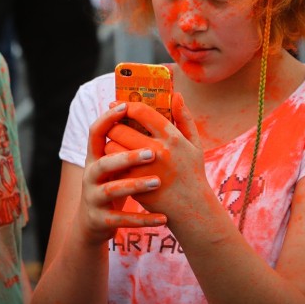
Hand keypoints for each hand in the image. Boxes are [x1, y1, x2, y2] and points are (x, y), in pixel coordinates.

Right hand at [77, 103, 167, 242]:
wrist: (94, 223)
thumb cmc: (115, 183)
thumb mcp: (117, 163)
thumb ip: (130, 140)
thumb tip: (149, 109)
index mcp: (95, 157)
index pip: (95, 132)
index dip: (107, 118)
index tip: (124, 106)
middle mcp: (90, 175)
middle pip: (104, 163)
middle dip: (127, 157)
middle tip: (152, 153)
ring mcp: (94, 198)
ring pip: (113, 190)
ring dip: (135, 185)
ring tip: (158, 182)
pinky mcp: (101, 219)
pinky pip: (122, 219)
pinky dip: (143, 219)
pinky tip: (163, 218)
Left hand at [104, 94, 209, 215]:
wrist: (192, 209)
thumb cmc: (193, 173)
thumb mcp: (194, 144)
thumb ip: (184, 118)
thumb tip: (176, 94)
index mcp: (172, 137)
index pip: (142, 112)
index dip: (127, 105)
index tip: (120, 104)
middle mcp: (158, 151)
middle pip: (121, 129)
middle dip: (113, 125)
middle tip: (113, 125)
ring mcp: (144, 169)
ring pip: (112, 147)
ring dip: (110, 143)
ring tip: (114, 143)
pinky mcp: (134, 185)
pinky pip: (113, 167)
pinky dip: (112, 161)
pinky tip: (116, 161)